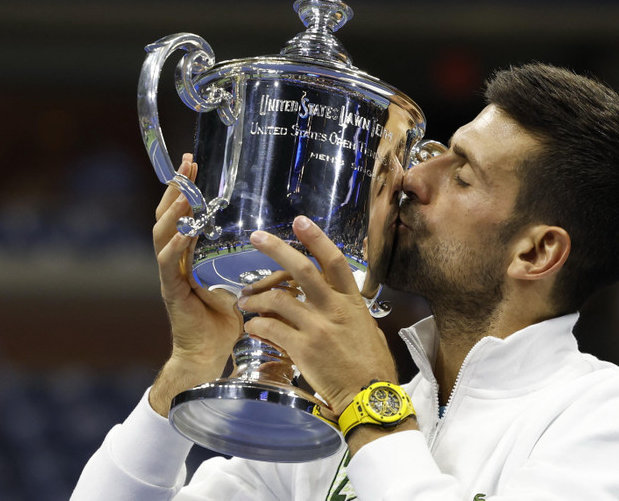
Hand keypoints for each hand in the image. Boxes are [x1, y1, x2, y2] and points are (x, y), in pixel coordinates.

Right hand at [149, 153, 242, 416]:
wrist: (211, 358)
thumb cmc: (229, 325)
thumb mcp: (248, 289)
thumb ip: (265, 272)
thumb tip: (294, 258)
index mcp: (191, 258)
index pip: (186, 215)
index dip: (188, 190)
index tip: (194, 163)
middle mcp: (177, 263)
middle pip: (168, 217)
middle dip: (177, 189)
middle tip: (186, 164)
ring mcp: (171, 277)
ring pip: (163, 236)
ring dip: (173, 212)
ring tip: (183, 193)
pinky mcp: (173, 293)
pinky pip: (168, 266)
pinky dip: (175, 248)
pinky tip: (183, 235)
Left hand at [239, 216, 397, 416]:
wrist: (370, 397)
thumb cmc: (373, 367)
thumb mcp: (367, 329)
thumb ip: (349, 311)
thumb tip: (338, 302)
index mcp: (352, 302)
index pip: (333, 261)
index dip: (316, 238)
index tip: (300, 221)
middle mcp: (334, 309)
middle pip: (301, 269)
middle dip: (276, 248)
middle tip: (256, 237)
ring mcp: (317, 328)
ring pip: (278, 299)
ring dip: (256, 298)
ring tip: (245, 301)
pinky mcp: (303, 349)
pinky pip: (271, 329)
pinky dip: (257, 326)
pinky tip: (252, 328)